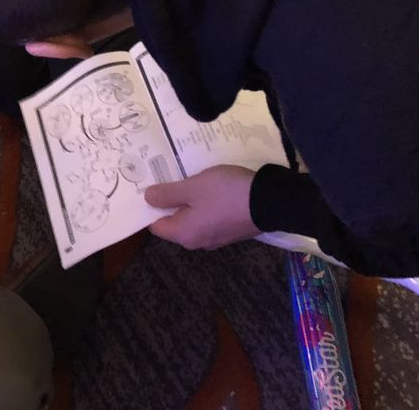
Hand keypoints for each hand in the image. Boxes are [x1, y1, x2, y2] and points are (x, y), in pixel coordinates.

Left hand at [144, 165, 259, 250]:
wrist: (272, 202)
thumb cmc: (225, 194)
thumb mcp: (193, 188)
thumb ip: (168, 194)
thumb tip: (147, 199)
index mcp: (185, 234)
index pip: (156, 226)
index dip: (149, 207)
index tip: (147, 187)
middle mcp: (198, 241)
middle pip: (174, 222)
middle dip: (169, 201)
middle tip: (164, 177)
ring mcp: (216, 237)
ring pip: (193, 218)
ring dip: (188, 200)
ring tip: (185, 177)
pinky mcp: (230, 229)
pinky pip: (209, 217)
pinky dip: (204, 203)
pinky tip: (206, 186)